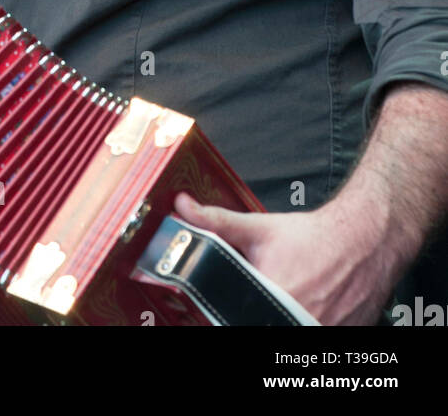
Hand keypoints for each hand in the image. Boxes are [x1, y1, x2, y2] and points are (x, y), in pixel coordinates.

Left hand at [173, 191, 395, 325]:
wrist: (364, 240)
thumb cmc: (314, 237)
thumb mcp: (259, 227)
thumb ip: (216, 221)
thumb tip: (182, 208)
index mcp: (272, 296)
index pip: (232, 318)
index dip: (224, 313)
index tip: (223, 307)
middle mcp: (298, 320)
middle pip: (259, 323)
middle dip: (252, 314)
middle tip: (263, 297)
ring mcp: (321, 333)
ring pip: (286, 331)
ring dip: (279, 319)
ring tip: (291, 296)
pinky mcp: (341, 339)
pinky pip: (313, 338)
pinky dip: (305, 325)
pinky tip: (311, 307)